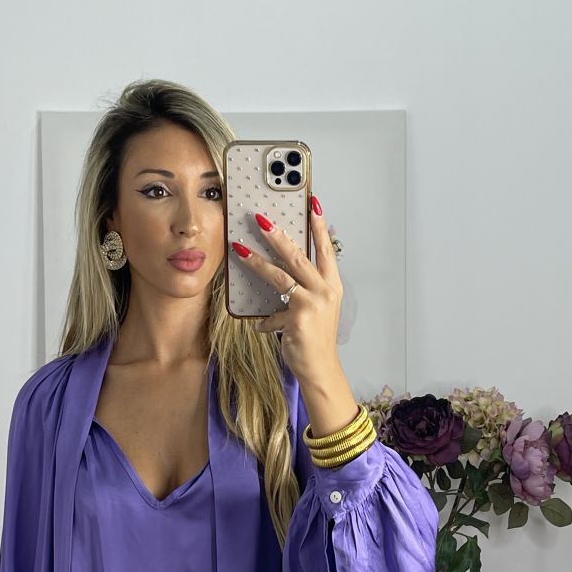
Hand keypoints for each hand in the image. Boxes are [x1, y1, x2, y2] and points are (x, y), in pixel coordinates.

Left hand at [232, 198, 341, 386]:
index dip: (319, 225)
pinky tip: (259, 326)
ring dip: (257, 260)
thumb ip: (299, 292)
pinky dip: (263, 320)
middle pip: (299, 255)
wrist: (321, 369)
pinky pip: (272, 310)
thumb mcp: (313, 310)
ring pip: (280, 274)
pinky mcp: (299, 318)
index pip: (324, 249)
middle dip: (278, 235)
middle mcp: (326, 290)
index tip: (313, 202)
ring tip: (239, 248)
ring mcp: (313, 303)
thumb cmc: (315, 339)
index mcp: (331, 285)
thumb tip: (276, 277)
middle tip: (261, 219)